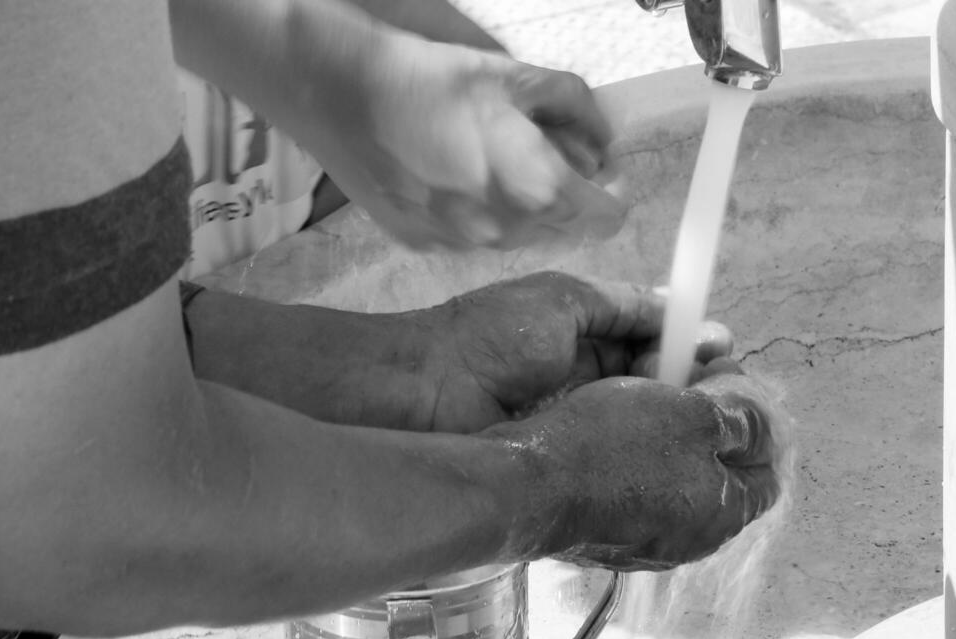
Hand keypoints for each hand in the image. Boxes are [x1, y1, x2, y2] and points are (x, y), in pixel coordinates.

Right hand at [308, 36, 628, 250]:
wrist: (344, 98)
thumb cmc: (430, 82)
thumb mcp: (516, 77)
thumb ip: (575, 108)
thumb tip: (600, 137)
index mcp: (537, 188)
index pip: (606, 217)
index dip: (610, 191)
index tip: (599, 169)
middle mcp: (504, 229)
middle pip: (561, 227)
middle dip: (561, 194)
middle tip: (537, 149)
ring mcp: (461, 244)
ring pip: (515, 236)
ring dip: (516, 206)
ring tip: (486, 158)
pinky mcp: (424, 245)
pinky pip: (470, 238)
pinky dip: (472, 213)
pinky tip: (448, 175)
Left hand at [414, 272, 732, 432]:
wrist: (422, 396)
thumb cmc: (489, 338)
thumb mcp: (565, 301)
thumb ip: (624, 305)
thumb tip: (684, 309)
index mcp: (584, 335)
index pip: (652, 341)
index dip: (688, 349)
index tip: (724, 356)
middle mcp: (584, 381)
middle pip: (653, 385)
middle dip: (689, 388)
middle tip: (726, 399)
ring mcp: (576, 425)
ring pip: (640, 425)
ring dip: (671, 425)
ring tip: (708, 430)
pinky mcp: (566, 465)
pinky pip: (614, 462)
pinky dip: (643, 460)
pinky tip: (673, 462)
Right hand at [490, 370, 782, 570]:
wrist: (529, 485)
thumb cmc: (613, 448)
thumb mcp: (695, 414)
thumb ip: (744, 418)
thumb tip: (766, 422)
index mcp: (724, 515)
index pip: (768, 470)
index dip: (757, 420)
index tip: (730, 383)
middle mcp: (691, 541)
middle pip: (719, 474)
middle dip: (709, 425)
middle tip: (685, 383)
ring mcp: (644, 542)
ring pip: (675, 481)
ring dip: (668, 440)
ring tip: (645, 400)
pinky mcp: (605, 536)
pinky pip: (634, 492)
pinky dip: (632, 461)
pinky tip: (612, 433)